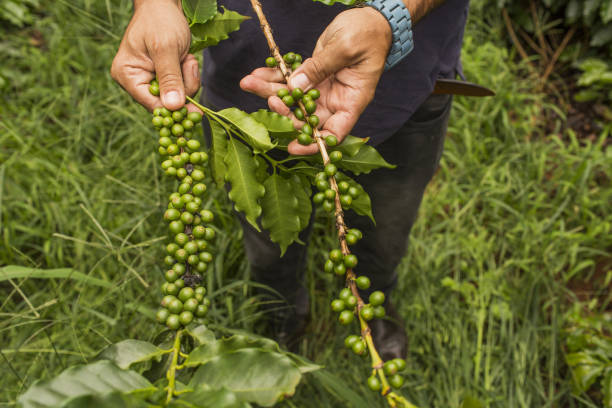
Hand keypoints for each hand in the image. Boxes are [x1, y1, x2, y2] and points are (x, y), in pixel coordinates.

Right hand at [111, 0, 199, 111]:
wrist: (164, 4)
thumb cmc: (160, 20)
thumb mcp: (165, 48)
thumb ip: (169, 78)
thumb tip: (173, 107)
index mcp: (127, 76)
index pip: (152, 105)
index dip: (174, 110)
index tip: (196, 112)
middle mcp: (136, 82)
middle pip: (166, 104)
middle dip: (183, 87)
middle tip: (188, 63)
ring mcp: (150, 80)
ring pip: (177, 97)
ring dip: (188, 79)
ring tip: (186, 58)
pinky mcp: (164, 78)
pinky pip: (181, 88)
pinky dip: (188, 76)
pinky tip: (186, 59)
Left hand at [240, 7, 390, 154]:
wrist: (369, 19)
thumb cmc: (368, 35)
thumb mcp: (346, 49)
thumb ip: (321, 68)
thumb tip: (295, 87)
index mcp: (352, 101)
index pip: (334, 133)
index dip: (314, 144)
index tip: (293, 147)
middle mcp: (335, 100)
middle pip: (306, 118)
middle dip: (284, 112)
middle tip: (269, 101)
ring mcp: (321, 88)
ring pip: (291, 99)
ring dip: (269, 92)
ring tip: (249, 82)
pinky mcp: (311, 74)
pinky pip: (289, 81)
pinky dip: (273, 77)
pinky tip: (257, 73)